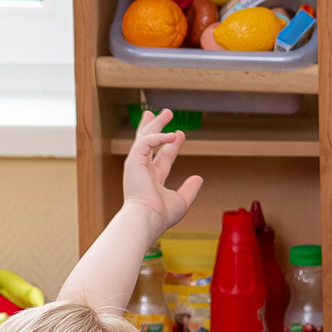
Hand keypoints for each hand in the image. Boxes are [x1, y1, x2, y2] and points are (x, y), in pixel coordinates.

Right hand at [123, 109, 204, 235]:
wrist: (147, 218)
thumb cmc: (161, 214)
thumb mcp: (181, 200)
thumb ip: (190, 188)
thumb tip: (199, 178)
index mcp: (152, 178)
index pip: (162, 157)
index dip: (171, 144)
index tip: (180, 134)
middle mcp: (143, 169)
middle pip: (149, 143)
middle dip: (156, 127)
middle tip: (164, 113)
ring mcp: (136, 164)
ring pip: (145, 138)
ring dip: (155, 124)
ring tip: (167, 113)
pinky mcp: (133, 161)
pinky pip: (146, 142)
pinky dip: (159, 137)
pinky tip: (173, 135)